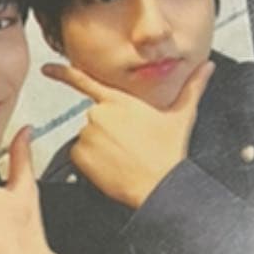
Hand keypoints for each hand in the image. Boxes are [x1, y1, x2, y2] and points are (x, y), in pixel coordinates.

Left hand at [42, 59, 215, 208]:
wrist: (158, 185)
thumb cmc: (167, 153)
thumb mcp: (182, 116)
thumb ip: (193, 87)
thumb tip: (207, 68)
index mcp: (119, 101)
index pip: (84, 81)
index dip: (62, 73)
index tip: (47, 69)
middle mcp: (99, 114)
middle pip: (94, 117)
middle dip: (108, 129)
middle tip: (129, 143)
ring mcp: (87, 135)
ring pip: (87, 137)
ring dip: (101, 145)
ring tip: (123, 155)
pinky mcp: (80, 155)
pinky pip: (80, 155)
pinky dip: (92, 161)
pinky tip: (111, 164)